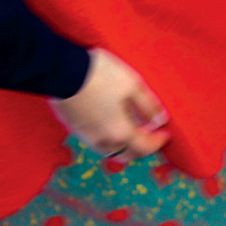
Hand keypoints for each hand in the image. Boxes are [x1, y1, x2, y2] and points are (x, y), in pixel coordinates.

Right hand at [48, 47, 170, 162]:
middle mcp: (103, 140)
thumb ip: (148, 104)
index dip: (157, 142)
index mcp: (121, 131)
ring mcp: (85, 135)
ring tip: (126, 130)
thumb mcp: (131, 84)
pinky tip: (105, 123)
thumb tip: (160, 120)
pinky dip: (105, 138)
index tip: (165, 134)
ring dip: (121, 145)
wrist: (60, 71)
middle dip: (140, 148)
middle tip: (146, 135)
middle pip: (126, 154)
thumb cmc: (100, 75)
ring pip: (108, 150)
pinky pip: (94, 140)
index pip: (145, 146)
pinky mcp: (72, 127)